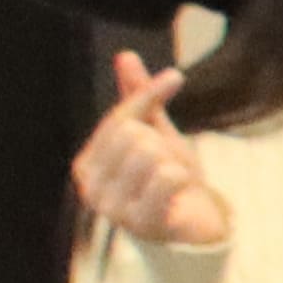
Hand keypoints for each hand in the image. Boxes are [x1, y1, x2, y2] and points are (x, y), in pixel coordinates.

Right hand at [69, 49, 230, 249]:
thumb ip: (138, 98)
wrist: (196, 226)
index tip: (176, 77)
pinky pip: (168, 177)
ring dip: (173, 164)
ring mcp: (112, 209)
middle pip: (133, 135)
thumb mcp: (155, 133)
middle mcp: (90, 188)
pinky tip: (178, 196)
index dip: (150, 95)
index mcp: (86, 165)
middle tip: (168, 167)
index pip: (118, 117)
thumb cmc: (170, 180)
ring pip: (151, 154)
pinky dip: (183, 181)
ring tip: (171, 185)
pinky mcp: (140, 224)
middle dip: (161, 145)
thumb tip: (125, 55)